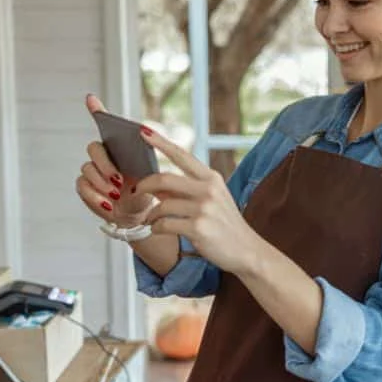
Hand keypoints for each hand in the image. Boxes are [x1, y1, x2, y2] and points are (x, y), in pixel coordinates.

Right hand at [75, 95, 155, 224]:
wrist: (139, 214)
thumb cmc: (146, 190)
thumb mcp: (152, 175)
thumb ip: (147, 158)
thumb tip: (146, 137)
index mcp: (119, 146)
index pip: (104, 122)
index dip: (96, 110)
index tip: (91, 98)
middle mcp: (103, 155)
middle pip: (94, 148)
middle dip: (105, 163)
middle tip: (117, 178)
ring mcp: (92, 171)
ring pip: (87, 169)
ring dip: (101, 183)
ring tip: (116, 195)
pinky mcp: (86, 187)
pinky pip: (83, 187)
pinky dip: (95, 197)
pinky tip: (107, 204)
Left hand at [135, 127, 262, 274]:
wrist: (246, 250)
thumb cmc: (225, 225)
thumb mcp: (212, 201)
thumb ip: (185, 191)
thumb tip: (156, 187)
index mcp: (212, 178)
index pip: (182, 155)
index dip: (161, 142)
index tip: (143, 131)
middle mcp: (208, 189)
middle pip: (164, 179)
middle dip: (144, 185)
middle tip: (135, 192)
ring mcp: (204, 209)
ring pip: (161, 205)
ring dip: (150, 214)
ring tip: (150, 220)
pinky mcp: (198, 228)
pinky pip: (164, 224)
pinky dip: (156, 228)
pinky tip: (158, 230)